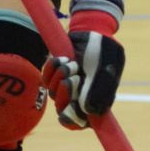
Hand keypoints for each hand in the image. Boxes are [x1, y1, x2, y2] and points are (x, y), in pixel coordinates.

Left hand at [42, 0, 126, 128]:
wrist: (91, 28)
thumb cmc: (102, 48)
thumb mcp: (104, 68)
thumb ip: (97, 90)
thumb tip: (88, 113)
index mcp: (96, 99)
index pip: (82, 122)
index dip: (74, 121)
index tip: (70, 113)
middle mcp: (80, 96)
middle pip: (64, 111)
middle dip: (65, 95)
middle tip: (74, 78)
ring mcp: (67, 86)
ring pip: (53, 95)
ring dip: (59, 78)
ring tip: (71, 63)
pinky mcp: (56, 74)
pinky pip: (45, 79)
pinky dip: (51, 69)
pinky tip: (61, 59)